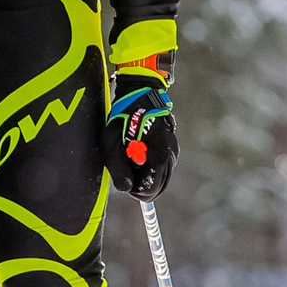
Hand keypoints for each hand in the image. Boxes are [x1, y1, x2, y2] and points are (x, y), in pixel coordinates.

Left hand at [105, 71, 176, 200]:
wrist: (139, 95)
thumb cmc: (124, 118)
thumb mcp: (113, 145)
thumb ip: (119, 170)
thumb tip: (127, 188)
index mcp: (159, 156)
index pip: (152, 189)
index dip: (136, 190)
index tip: (125, 179)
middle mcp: (170, 156)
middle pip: (159, 186)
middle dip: (142, 184)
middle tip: (127, 170)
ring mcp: (172, 151)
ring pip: (161, 178)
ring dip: (146, 175)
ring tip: (132, 159)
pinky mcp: (170, 148)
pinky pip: (162, 168)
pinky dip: (150, 167)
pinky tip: (139, 153)